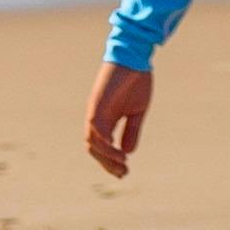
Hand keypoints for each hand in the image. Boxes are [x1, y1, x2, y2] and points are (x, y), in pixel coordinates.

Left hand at [82, 58, 154, 177]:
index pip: (101, 147)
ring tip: (122, 163)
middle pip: (93, 148)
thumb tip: (128, 152)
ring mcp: (95, 110)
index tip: (124, 173)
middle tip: (123, 173)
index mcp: (106, 120)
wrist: (135, 57)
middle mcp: (96, 117)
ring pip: (92, 141)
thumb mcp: (137, 111)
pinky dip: (103, 141)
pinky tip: (116, 150)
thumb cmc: (136, 81)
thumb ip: (131, 131)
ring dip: (106, 156)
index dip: (110, 162)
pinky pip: (95, 126)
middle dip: (107, 164)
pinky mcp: (97, 102)